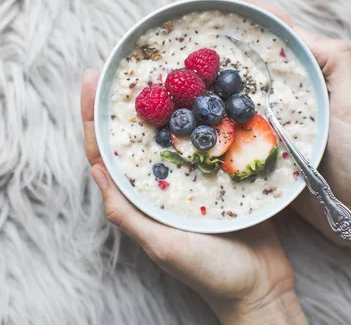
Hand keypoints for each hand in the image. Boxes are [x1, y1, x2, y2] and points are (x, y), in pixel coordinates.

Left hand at [81, 70, 306, 323]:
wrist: (260, 285)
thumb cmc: (209, 273)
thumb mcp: (162, 246)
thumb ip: (128, 214)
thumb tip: (95, 171)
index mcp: (139, 199)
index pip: (106, 153)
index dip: (93, 117)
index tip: (89, 79)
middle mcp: (158, 184)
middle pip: (134, 136)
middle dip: (124, 101)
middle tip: (120, 64)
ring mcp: (188, 178)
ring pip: (168, 133)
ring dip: (162, 102)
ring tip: (159, 69)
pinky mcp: (216, 176)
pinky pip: (202, 140)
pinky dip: (198, 117)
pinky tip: (203, 94)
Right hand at [198, 0, 350, 313]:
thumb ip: (334, 63)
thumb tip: (298, 32)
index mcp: (305, 71)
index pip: (270, 29)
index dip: (239, 7)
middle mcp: (282, 90)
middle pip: (242, 55)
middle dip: (210, 38)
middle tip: (177, 29)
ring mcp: (267, 117)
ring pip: (229, 89)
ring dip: (201, 78)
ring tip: (172, 70)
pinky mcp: (258, 144)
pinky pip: (226, 124)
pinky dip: (205, 116)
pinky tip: (184, 115)